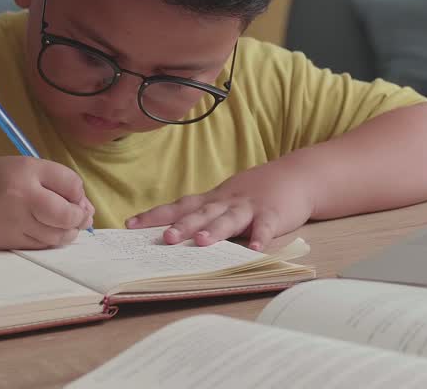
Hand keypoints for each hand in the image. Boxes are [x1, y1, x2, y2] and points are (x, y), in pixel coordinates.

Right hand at [0, 156, 94, 249]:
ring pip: (59, 234)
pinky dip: (53, 240)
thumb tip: (87, 209)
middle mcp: (23, 196)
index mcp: (27, 170)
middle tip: (80, 215)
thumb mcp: (22, 168)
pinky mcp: (10, 242)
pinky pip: (43, 245)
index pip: (72, 183)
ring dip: (70, 231)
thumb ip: (55, 182)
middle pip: (69, 214)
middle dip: (80, 217)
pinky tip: (49, 232)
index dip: (79, 192)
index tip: (74, 196)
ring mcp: (16, 222)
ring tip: (66, 224)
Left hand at [125, 161, 314, 250]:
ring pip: (230, 218)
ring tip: (202, 242)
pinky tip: (256, 249)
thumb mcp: (226, 199)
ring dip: (216, 230)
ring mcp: (250, 206)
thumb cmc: (255, 192)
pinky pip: (266, 226)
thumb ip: (205, 214)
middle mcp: (227, 202)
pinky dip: (261, 236)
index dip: (156, 215)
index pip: (179, 206)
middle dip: (183, 226)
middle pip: (202, 213)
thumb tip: (170, 233)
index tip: (130, 225)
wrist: (295, 176)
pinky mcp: (274, 213)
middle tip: (165, 239)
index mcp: (213, 200)